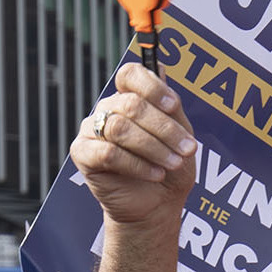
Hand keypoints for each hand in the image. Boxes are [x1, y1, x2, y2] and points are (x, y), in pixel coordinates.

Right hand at [73, 62, 196, 225]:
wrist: (158, 205)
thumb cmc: (170, 168)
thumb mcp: (181, 136)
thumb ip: (171, 107)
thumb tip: (161, 67)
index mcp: (130, 98)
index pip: (130, 75)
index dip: (151, 87)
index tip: (173, 106)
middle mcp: (108, 109)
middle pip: (131, 104)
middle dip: (165, 128)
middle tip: (187, 149)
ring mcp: (92, 130)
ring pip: (120, 128)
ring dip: (154, 147)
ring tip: (174, 163)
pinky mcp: (83, 154)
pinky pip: (108, 153)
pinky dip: (137, 164)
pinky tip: (155, 173)